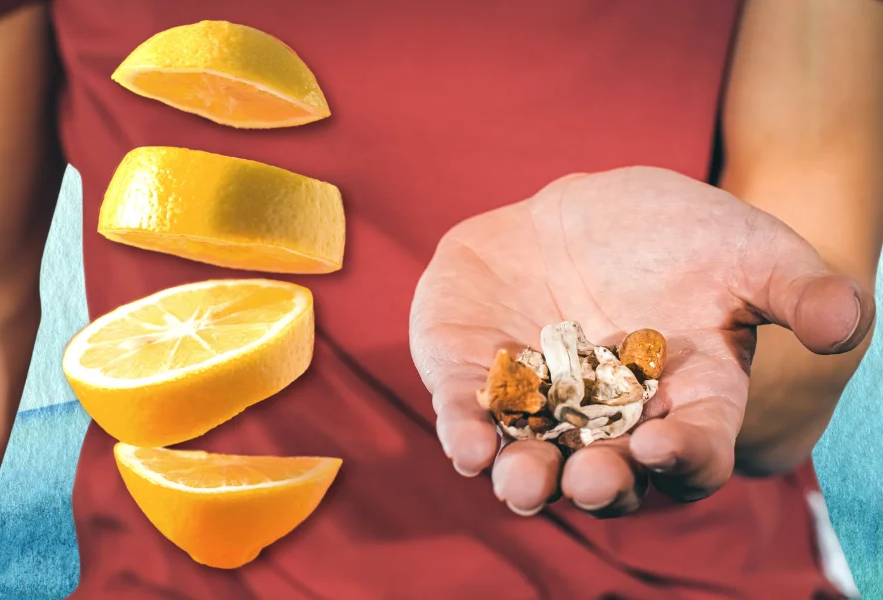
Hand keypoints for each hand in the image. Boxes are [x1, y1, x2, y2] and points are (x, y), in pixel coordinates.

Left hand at [409, 167, 873, 517]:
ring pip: (532, 462)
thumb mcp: (747, 253)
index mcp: (681, 406)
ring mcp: (539, 408)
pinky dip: (467, 432)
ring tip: (522, 480)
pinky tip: (469, 442)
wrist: (589, 213)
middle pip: (608, 476)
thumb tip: (847, 321)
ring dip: (525, 478)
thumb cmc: (681, 238)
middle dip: (599, 483)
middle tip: (590, 479)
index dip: (685, 457)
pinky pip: (470, 416)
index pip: (693, 450)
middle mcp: (608, 425)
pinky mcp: (479, 379)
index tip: (668, 446)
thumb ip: (796, 288)